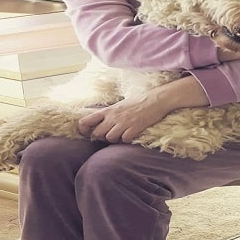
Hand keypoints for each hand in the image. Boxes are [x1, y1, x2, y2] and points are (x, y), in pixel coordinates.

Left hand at [77, 76, 209, 142]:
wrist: (156, 99)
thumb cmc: (140, 100)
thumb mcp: (121, 104)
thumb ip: (110, 112)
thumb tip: (103, 119)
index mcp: (108, 110)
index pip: (85, 121)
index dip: (83, 130)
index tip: (88, 133)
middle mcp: (113, 117)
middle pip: (97, 133)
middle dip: (102, 137)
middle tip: (110, 135)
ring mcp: (123, 122)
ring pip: (109, 138)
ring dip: (115, 139)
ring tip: (122, 135)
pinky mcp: (134, 127)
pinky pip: (124, 139)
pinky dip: (126, 140)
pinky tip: (131, 135)